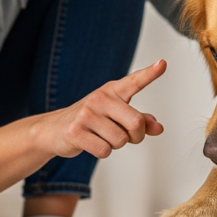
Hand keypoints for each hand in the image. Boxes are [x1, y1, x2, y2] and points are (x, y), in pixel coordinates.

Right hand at [33, 60, 166, 158]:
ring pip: (120, 140)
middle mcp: (100, 98)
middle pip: (136, 123)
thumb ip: (140, 120)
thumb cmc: (90, 121)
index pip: (134, 82)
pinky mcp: (76, 131)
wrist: (54, 130)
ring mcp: (86, 114)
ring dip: (116, 145)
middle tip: (127, 137)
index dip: (150, 74)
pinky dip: (102, 152)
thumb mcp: (116, 116)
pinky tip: (91, 143)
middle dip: (136, 136)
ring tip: (102, 136)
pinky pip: (104, 150)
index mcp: (112, 91)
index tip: (162, 64)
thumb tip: (159, 128)